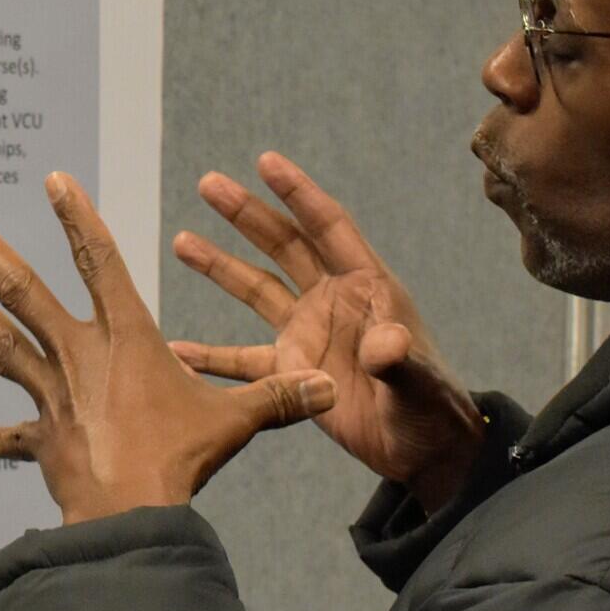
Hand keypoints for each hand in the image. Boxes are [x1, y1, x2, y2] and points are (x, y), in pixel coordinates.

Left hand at [0, 172, 336, 526]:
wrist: (127, 512)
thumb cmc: (178, 458)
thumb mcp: (234, 421)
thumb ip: (278, 398)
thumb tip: (329, 387)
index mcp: (126, 337)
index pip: (100, 261)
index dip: (77, 218)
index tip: (55, 180)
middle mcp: (79, 356)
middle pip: (27, 293)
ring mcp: (53, 395)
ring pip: (9, 347)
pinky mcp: (44, 438)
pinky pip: (19, 433)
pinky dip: (2, 435)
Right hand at [171, 153, 482, 511]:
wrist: (423, 448)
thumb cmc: (433, 408)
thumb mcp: (419, 382)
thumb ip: (399, 360)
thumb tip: (383, 345)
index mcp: (367, 288)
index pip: (328, 228)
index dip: (298, 194)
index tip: (266, 162)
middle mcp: (332, 300)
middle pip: (284, 246)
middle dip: (247, 213)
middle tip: (208, 183)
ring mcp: (308, 333)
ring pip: (256, 289)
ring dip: (220, 266)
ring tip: (181, 240)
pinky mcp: (291, 371)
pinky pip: (242, 359)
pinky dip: (209, 355)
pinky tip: (176, 347)